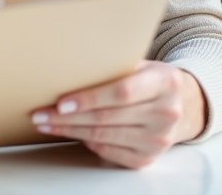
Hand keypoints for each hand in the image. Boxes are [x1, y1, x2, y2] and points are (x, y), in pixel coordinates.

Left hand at [29, 61, 206, 168]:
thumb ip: (112, 66)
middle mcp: (166, 113)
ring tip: (46, 122)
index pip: (122, 93)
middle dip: (67, 117)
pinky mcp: (148, 157)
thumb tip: (66, 67)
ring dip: (69, 130)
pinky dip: (85, 141)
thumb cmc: (149, 78)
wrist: (181, 103)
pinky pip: (109, 151)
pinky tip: (69, 132)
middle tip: (41, 114)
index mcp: (165, 82)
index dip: (89, 98)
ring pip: (104, 136)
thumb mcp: (139, 63)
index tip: (61, 102)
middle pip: (108, 118)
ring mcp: (158, 139)